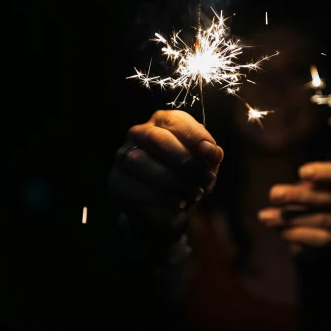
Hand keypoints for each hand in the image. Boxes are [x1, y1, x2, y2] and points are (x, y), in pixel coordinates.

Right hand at [108, 110, 222, 236]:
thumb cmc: (189, 178)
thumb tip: (213, 152)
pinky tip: (178, 203)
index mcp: (163, 122)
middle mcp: (140, 133)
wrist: (171, 209)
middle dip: (183, 160)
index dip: (195, 136)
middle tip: (202, 177)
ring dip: (172, 180)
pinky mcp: (117, 180)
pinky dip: (162, 198)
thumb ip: (210, 156)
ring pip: (140, 162)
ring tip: (194, 193)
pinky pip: (135, 187)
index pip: (175, 120)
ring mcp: (124, 156)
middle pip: (156, 138)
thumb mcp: (206, 165)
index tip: (211, 153)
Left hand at [257, 161, 330, 255]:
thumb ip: (298, 193)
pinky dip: (298, 235)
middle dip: (296, 196)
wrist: (317, 250)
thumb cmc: (307, 212)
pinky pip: (320, 239)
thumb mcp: (304, 197)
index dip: (322, 173)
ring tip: (266, 217)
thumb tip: (277, 194)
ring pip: (320, 220)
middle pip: (324, 198)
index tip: (302, 172)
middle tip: (273, 194)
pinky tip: (281, 232)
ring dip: (290, 218)